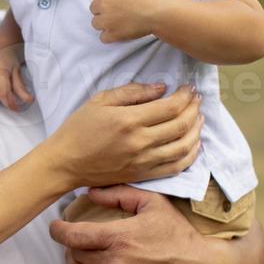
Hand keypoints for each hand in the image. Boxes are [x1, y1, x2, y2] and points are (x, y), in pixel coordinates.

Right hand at [48, 83, 200, 189]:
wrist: (65, 163)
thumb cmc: (78, 129)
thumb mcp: (100, 100)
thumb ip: (132, 92)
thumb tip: (161, 88)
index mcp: (129, 120)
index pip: (171, 107)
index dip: (185, 96)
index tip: (189, 88)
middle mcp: (140, 142)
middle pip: (181, 125)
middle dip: (194, 109)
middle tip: (196, 100)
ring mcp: (143, 162)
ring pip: (184, 147)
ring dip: (197, 131)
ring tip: (198, 119)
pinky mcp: (143, 175)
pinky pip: (175, 167)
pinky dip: (190, 155)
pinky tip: (193, 144)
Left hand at [48, 185, 253, 263]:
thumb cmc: (179, 235)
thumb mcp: (153, 204)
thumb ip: (120, 193)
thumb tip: (90, 191)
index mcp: (120, 238)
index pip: (74, 235)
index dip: (58, 230)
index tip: (56, 226)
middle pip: (73, 254)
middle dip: (69, 244)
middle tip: (74, 238)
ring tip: (74, 255)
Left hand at [90, 0, 167, 42]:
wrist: (158, 12)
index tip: (111, 3)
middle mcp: (103, 4)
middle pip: (94, 9)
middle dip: (103, 11)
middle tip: (116, 13)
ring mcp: (106, 20)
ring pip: (96, 24)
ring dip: (104, 24)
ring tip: (118, 23)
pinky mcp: (112, 34)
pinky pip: (103, 37)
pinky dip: (110, 37)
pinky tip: (119, 32)